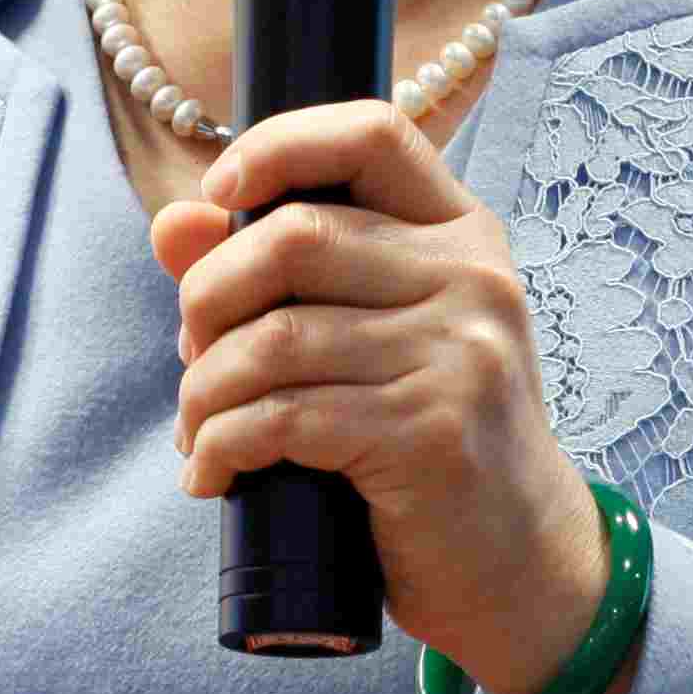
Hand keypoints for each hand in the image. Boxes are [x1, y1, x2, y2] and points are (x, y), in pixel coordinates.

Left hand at [152, 98, 609, 693]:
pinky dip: (223, 446)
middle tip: (194, 357)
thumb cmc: (432, 441)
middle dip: (207, 298)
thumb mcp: (373, 339)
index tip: (220, 197)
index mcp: (461, 234)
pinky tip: (212, 473)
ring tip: (197, 428)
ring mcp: (460, 354)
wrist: (519, 561)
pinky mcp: (431, 432)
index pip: (372, 132)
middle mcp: (472, 279)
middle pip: (293, 236)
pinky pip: (285, 418)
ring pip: (274, 338)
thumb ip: (278, 273)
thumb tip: (173, 222)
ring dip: (203, 391)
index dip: (278, 146)